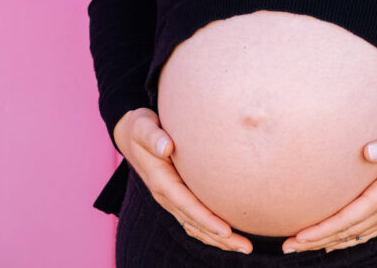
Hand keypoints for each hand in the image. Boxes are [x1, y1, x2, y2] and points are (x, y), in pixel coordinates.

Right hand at [113, 108, 252, 253]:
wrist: (130, 134)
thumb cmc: (141, 127)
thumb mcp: (143, 127)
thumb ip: (154, 137)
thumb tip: (167, 147)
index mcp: (161, 181)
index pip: (187, 205)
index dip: (207, 220)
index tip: (227, 231)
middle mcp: (166, 195)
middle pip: (195, 223)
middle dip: (219, 238)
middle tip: (246, 248)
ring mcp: (170, 199)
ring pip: (195, 226)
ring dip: (218, 240)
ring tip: (243, 247)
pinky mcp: (176, 196)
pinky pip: (193, 219)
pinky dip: (210, 230)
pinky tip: (227, 235)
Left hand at [281, 126, 376, 254]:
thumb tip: (368, 150)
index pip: (347, 219)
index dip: (322, 229)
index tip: (299, 236)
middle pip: (345, 232)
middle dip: (315, 241)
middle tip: (287, 246)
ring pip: (352, 236)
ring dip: (326, 243)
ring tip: (301, 247)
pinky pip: (364, 233)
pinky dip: (345, 240)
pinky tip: (332, 243)